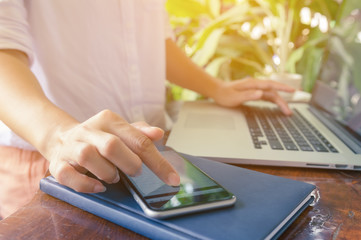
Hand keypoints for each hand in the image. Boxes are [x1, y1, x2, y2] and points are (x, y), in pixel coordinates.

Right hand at [45, 110, 179, 192]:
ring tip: (113, 177)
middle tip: (135, 172)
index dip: (158, 162)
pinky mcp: (57, 163)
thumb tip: (159, 133)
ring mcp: (72, 146)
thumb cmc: (99, 137)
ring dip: (106, 173)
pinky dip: (86, 184)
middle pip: (111, 146)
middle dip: (129, 164)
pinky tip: (98, 186)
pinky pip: (68, 175)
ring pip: (88, 157)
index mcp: (109, 120)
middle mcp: (90, 130)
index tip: (172, 179)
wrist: (61, 137)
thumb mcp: (120, 130)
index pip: (139, 140)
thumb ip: (140, 133)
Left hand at [212, 77, 294, 114]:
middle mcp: (255, 85)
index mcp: (252, 84)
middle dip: (283, 101)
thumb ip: (248, 96)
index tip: (292, 91)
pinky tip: (278, 104)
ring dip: (279, 101)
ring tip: (286, 111)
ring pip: (271, 94)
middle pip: (273, 91)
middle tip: (289, 112)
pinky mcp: (253, 92)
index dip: (282, 88)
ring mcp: (255, 88)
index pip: (270, 85)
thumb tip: (261, 94)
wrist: (217, 91)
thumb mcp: (234, 97)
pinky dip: (273, 100)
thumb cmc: (224, 95)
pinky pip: (266, 95)